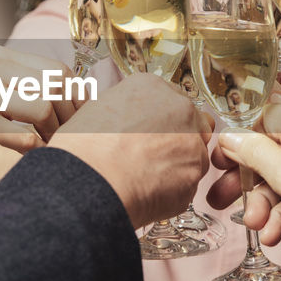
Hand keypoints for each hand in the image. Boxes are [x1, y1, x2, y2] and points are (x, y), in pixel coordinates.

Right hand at [0, 46, 84, 170]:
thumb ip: (15, 84)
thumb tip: (64, 99)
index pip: (56, 69)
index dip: (76, 95)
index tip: (82, 116)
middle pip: (57, 84)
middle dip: (71, 113)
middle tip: (72, 134)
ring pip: (44, 109)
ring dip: (53, 133)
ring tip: (49, 146)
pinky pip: (26, 138)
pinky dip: (35, 150)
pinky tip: (28, 155)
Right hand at [49, 74, 213, 226]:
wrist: (91, 181)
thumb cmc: (84, 150)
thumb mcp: (97, 112)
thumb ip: (125, 112)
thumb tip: (127, 125)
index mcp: (151, 86)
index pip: (168, 101)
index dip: (159, 122)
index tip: (148, 137)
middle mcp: (178, 107)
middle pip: (189, 123)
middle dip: (175, 142)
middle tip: (149, 160)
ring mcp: (191, 139)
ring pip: (192, 155)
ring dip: (176, 167)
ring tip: (145, 180)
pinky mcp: (196, 171)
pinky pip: (189, 182)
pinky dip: (174, 191)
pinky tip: (150, 193)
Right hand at [205, 104, 280, 246]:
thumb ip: (256, 153)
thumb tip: (230, 135)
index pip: (265, 118)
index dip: (242, 140)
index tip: (225, 160)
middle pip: (275, 151)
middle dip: (250, 183)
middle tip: (226, 202)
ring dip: (269, 204)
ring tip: (259, 229)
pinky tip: (277, 233)